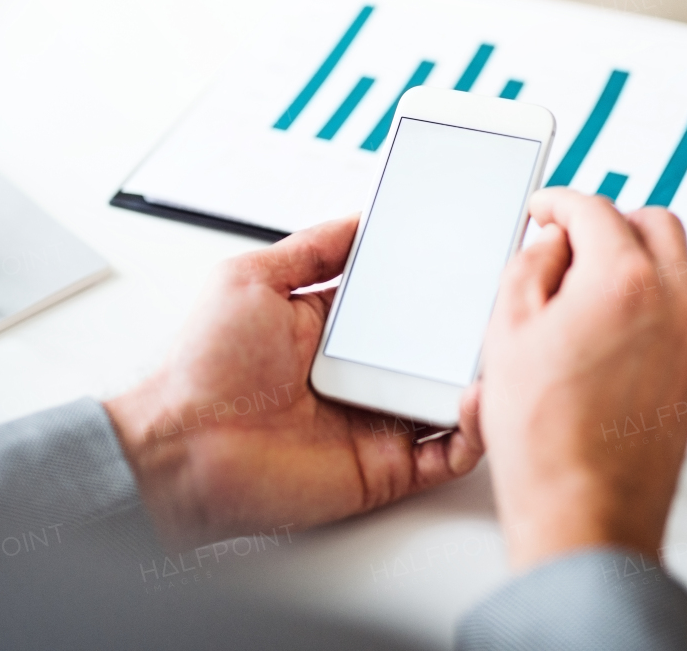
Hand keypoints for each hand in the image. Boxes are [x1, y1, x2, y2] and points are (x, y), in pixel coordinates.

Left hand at [104, 215, 483, 547]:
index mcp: (334, 331)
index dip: (438, 282)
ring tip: (502, 346)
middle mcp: (362, 376)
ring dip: (483, 376)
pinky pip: (448, 455)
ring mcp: (378, 421)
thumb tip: (359, 219)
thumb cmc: (203, 367)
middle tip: (503, 298)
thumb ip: (312, 249)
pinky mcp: (386, 468)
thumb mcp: (252, 278)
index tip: (472, 255)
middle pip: (436, 349)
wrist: (183, 446)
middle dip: (471, 327)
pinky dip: (473, 432)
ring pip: (453, 400)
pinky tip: (475, 401)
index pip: (403, 302)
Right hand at [479, 189, 686, 569]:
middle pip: (653, 223)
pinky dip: (647, 304)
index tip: (544, 210)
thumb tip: (548, 246)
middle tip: (568, 239)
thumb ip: (529, 267)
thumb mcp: (506, 333)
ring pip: (673, 268)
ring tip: (580, 290)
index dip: (559, 202)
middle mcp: (673, 304)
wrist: (585, 512)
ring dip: (631, 260)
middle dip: (608, 220)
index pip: (595, 208)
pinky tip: (604, 333)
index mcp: (624, 281)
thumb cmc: (546, 440)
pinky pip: (679, 315)